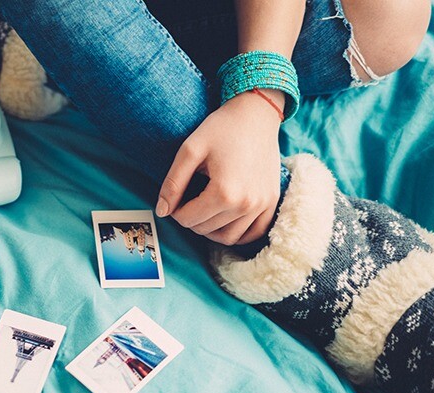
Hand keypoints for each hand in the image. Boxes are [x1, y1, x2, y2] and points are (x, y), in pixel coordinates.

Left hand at [155, 89, 283, 244]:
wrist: (256, 114)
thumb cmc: (221, 128)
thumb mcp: (189, 151)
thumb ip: (173, 183)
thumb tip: (162, 211)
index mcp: (224, 192)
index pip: (188, 219)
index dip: (175, 210)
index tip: (176, 195)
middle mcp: (246, 204)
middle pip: (206, 229)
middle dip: (191, 218)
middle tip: (188, 198)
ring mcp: (262, 205)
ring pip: (228, 237)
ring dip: (211, 230)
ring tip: (203, 210)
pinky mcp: (271, 202)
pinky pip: (253, 233)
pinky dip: (236, 232)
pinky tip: (224, 220)